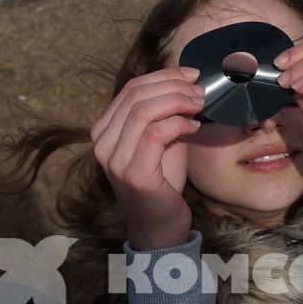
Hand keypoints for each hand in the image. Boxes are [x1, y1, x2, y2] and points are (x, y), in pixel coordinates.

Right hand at [90, 67, 203, 250]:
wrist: (160, 227)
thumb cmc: (162, 183)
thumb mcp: (163, 142)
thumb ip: (166, 116)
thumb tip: (188, 87)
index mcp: (105, 131)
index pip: (131, 89)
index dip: (164, 76)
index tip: (191, 76)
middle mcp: (103, 144)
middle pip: (136, 95)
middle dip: (173, 86)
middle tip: (199, 91)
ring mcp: (115, 160)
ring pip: (143, 111)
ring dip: (177, 102)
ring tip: (199, 106)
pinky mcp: (133, 174)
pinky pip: (155, 134)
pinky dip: (179, 124)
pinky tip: (194, 129)